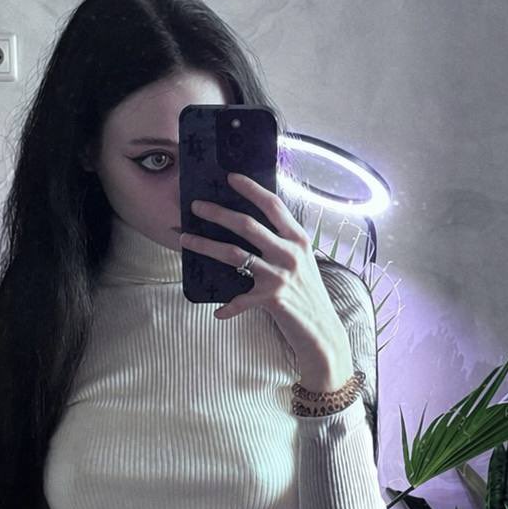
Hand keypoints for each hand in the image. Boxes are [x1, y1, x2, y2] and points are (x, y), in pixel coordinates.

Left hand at [180, 172, 350, 371]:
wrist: (323, 331)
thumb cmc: (308, 294)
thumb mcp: (302, 261)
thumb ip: (283, 244)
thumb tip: (252, 228)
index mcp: (298, 239)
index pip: (273, 205)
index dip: (251, 189)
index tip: (230, 177)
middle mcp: (289, 253)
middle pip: (247, 225)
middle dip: (217, 213)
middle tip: (196, 206)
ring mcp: (279, 275)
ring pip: (234, 254)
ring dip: (205, 246)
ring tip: (185, 240)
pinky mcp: (271, 298)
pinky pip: (240, 300)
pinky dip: (227, 308)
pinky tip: (217, 313)